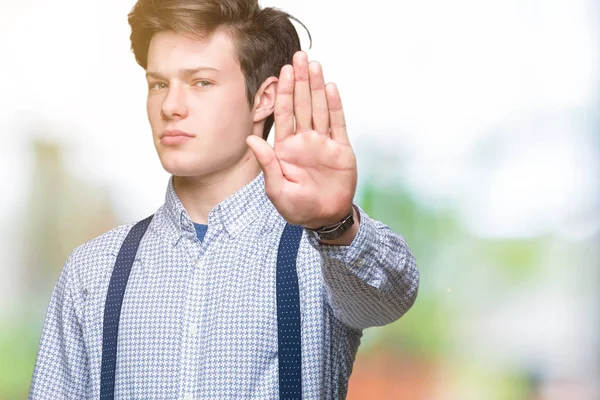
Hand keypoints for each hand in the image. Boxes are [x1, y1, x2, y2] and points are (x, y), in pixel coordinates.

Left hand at [246, 51, 357, 228]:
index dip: (283, 93)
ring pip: (319, 109)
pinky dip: (334, 106)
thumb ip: (267, 163)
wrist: (325, 218)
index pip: (283, 114)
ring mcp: (323, 143)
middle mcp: (304, 140)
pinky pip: (337, 123)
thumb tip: (250, 140)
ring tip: (314, 65)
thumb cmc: (297, 208)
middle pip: (302, 105)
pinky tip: (330, 88)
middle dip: (299, 81)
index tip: (282, 72)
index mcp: (286, 148)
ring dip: (316, 87)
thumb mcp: (276, 190)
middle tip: (298, 56)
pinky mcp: (340, 149)